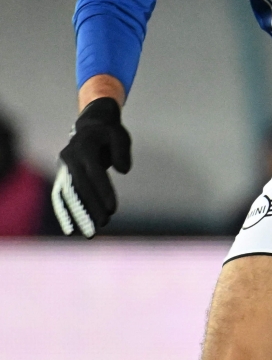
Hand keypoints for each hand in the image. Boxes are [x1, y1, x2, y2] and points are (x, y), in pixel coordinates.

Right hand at [51, 98, 130, 237]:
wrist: (89, 126)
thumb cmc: (109, 133)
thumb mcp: (120, 135)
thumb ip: (122, 151)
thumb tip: (122, 171)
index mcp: (84, 148)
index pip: (94, 174)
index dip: (103, 191)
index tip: (113, 209)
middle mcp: (70, 158)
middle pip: (80, 187)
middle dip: (91, 207)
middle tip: (104, 224)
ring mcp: (63, 168)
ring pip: (69, 195)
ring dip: (78, 215)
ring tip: (90, 233)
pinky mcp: (62, 176)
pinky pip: (61, 196)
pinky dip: (65, 213)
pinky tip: (71, 230)